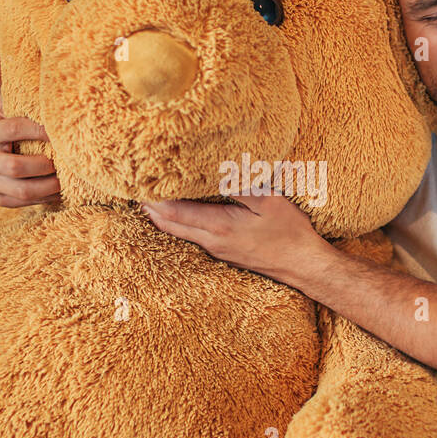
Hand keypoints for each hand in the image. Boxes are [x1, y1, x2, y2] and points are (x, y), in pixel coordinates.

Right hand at [0, 53, 61, 207]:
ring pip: (22, 190)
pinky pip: (22, 203)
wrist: (10, 158)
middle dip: (44, 165)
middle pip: (16, 166)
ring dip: (48, 186)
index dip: (38, 130)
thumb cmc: (19, 128)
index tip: (58, 132)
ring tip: (63, 179)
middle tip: (61, 161)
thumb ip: (8, 85)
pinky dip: (43, 198)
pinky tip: (56, 190)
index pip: (13, 128)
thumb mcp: (13, 108)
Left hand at [140, 193, 331, 283]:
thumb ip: (240, 185)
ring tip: (148, 197)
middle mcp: (212, 242)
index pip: (174, 211)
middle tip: (132, 186)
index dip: (152, 197)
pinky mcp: (224, 254)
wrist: (304, 266)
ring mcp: (217, 250)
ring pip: (178, 232)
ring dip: (161, 215)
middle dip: (149, 206)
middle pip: (168, 224)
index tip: (137, 181)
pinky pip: (190, 237)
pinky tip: (176, 213)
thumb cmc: (290, 233)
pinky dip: (177, 223)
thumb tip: (216, 170)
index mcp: (219, 227)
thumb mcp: (269, 201)